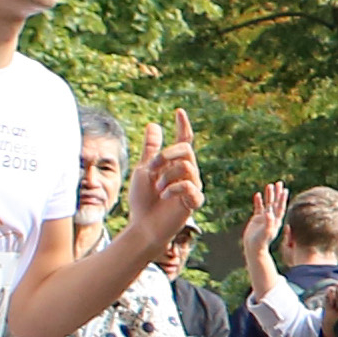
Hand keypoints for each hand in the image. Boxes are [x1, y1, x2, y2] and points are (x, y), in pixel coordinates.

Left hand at [137, 112, 201, 242]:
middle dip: (166, 154)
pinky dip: (173, 188)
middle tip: (152, 168)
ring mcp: (193, 186)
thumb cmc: (143, 200)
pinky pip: (189, 185)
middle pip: (186, 149)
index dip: (183, 125)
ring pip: (186, 166)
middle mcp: (188, 173)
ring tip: (157, 188)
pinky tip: (163, 196)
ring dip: (166, 175)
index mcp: (176, 164)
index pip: (184, 140)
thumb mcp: (143, 170)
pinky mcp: (194, 201)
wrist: (143, 225)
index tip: (178, 111)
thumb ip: (150, 149)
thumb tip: (154, 124)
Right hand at [238, 182, 285, 280]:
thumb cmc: (261, 241)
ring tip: (269, 185)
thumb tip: (269, 213)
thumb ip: (268, 223)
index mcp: (277, 221)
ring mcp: (264, 218)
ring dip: (269, 195)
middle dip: (277, 193)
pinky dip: (258, 201)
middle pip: (275, 203)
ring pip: (267, 204)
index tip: (284, 190)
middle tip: (279, 183)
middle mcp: (272, 218)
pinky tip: (258, 194)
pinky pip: (258, 208)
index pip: (280, 207)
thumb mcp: (266, 232)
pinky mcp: (257, 219)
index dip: (282, 199)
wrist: (254, 248)